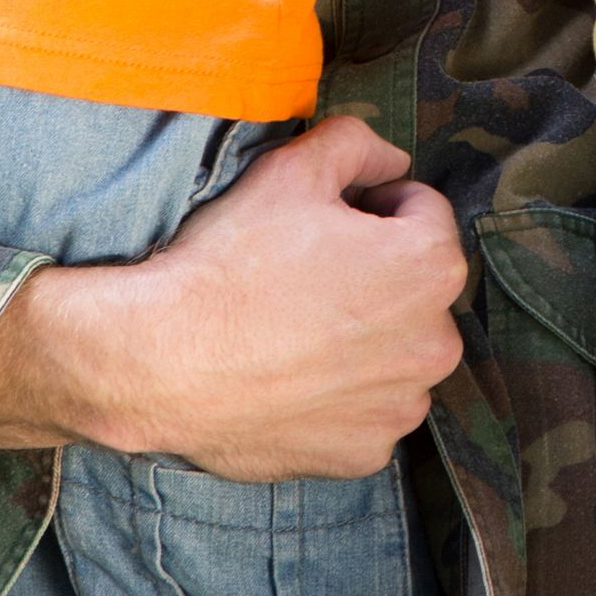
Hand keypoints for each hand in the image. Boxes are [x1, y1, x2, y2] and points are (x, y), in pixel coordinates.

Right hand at [56, 116, 467, 479]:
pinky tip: (290, 379)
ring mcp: (402, 404)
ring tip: (294, 331)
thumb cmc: (230, 265)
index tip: (322, 224)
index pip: (420, 213)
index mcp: (432, 266)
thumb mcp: (292, 170)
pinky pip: (365, 411)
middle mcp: (435, 341)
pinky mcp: (365, 451)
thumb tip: (390, 159)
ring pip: (394, 353)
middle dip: (375, 275)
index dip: (369, 206)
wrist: (160, 361)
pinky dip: (338, 397)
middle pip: (413, 288)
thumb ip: (357, 144)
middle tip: (303, 277)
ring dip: (362, 339)